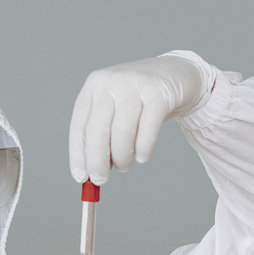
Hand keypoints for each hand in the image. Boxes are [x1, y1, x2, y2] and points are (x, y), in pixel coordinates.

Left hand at [69, 51, 214, 185]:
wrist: (175, 74)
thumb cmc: (140, 98)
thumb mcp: (114, 108)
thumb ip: (102, 135)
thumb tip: (92, 170)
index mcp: (94, 86)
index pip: (80, 125)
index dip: (78, 154)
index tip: (81, 177)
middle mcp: (111, 82)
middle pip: (97, 130)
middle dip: (97, 161)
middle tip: (101, 180)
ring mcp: (135, 85)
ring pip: (122, 132)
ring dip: (122, 158)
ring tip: (125, 165)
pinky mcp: (159, 93)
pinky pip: (147, 131)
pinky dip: (143, 150)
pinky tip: (142, 156)